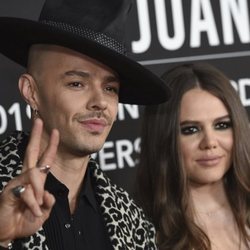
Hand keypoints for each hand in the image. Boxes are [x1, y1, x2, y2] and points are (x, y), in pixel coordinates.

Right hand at [0, 118, 58, 241]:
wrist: (7, 233)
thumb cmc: (25, 220)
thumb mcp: (43, 212)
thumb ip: (48, 202)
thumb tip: (48, 194)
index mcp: (35, 180)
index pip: (44, 159)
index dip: (51, 145)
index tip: (55, 131)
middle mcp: (26, 177)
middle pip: (31, 152)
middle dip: (36, 135)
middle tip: (39, 120)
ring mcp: (17, 182)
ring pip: (33, 174)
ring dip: (38, 193)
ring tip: (36, 209)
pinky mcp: (9, 191)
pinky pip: (26, 191)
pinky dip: (33, 204)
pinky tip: (33, 212)